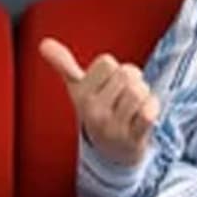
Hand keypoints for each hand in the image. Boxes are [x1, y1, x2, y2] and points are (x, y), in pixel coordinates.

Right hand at [39, 37, 159, 166]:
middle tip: (124, 96)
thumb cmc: (97, 112)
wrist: (111, 153)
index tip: (108, 85)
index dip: (113, 70)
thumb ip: (63, 64)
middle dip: (132, 80)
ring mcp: (113, 127)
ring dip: (144, 94)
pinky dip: (153, 107)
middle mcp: (94, 112)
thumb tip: (44, 44)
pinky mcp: (133, 139)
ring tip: (134, 106)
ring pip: (139, 90)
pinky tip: (144, 116)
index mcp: (81, 95)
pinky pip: (149, 111)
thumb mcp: (78, 89)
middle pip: (126, 73)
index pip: (106, 62)